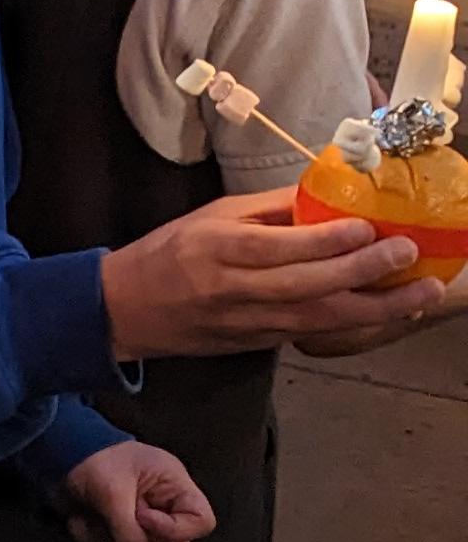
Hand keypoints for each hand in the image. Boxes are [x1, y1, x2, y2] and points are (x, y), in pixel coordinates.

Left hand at [59, 437, 214, 541]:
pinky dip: (92, 538)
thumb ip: (129, 533)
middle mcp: (164, 506)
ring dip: (110, 540)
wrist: (60, 454)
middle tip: (117, 519)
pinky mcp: (117, 530)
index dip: (176, 530)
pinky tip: (80, 519)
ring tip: (92, 517)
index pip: (202, 522)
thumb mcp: (114, 494)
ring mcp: (140, 521)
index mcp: (175, 486)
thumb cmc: (95, 461)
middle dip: (140, 539)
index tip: (144, 518)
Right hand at [102, 189, 448, 355]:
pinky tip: (386, 314)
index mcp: (215, 249)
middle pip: (306, 287)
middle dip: (364, 274)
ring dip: (372, 309)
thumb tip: (328, 196)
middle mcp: (231, 290)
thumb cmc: (168, 252)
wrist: (124, 309)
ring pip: (315, 319)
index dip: (326, 241)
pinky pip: (308, 334)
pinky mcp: (254, 345)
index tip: (370, 227)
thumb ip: (269, 210)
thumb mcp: (211, 217)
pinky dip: (351, 325)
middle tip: (408, 256)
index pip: (277, 247)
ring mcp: (244, 324)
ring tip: (418, 296)